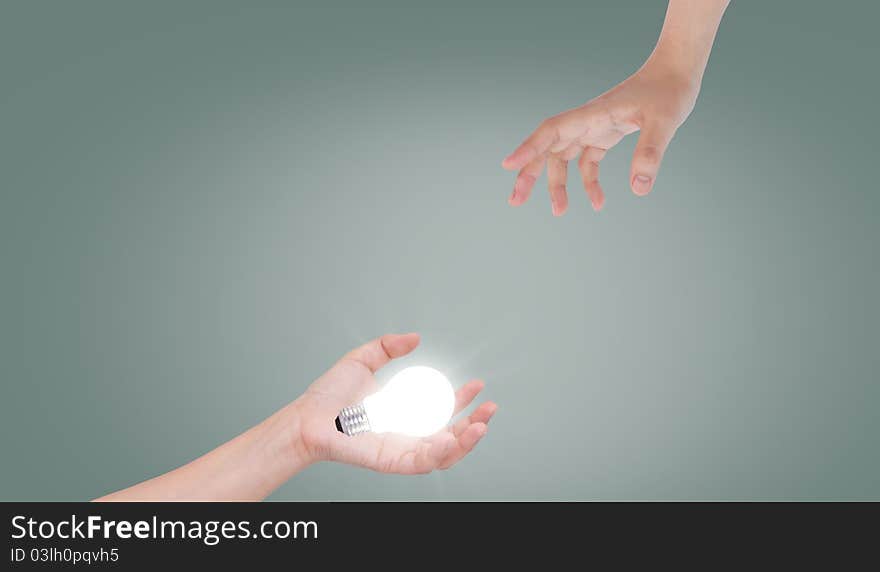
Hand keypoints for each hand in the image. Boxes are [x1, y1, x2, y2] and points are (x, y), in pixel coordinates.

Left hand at [294, 333, 496, 473]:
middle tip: (491, 408)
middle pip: (451, 436)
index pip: (443, 410)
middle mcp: (407, 434)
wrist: (307, 416)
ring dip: (466, 443)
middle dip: (476, 425)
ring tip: (480, 426)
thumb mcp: (363, 359)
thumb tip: (415, 337)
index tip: (479, 385)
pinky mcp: (391, 462)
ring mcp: (401, 450)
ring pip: (444, 455)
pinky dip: (440, 453)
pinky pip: (421, 463)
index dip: (464, 400)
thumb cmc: (329, 395)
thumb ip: (388, 347)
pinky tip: (450, 437)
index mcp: (405, 413)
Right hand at [502, 58, 700, 213]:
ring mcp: (593, 129)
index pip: (551, 131)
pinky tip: (598, 203)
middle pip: (547, 147)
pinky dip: (588, 183)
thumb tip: (638, 189)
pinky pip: (587, 162)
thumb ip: (650, 153)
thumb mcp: (665, 122)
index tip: (508, 165)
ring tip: (559, 211)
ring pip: (563, 158)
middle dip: (529, 173)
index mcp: (592, 114)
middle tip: (515, 201)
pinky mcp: (604, 136)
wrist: (676, 72)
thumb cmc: (669, 91)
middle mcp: (586, 122)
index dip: (528, 148)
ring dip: (556, 184)